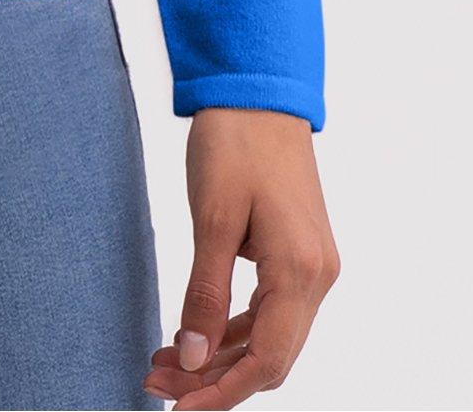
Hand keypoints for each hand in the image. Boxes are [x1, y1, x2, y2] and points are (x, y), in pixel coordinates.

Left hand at [144, 108, 339, 406]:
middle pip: (269, 357)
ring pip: (267, 337)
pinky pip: (267, 310)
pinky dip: (230, 327)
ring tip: (163, 363)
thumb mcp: (212, 218)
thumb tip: (192, 356)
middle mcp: (317, 278)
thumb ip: (205, 292)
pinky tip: (191, 334)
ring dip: (218, 356)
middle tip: (156, 380)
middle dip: (213, 378)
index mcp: (302, 272)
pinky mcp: (296, 254)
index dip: (222, 393)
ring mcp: (311, 267)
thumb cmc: (236, 144)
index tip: (178, 408)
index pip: (268, 362)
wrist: (259, 92)